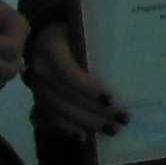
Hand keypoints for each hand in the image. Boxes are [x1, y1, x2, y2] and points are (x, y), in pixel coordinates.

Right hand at [22, 24, 125, 140]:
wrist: (44, 34)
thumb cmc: (72, 30)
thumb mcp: (82, 28)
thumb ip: (97, 42)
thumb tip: (131, 59)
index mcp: (50, 47)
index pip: (67, 73)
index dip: (87, 88)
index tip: (111, 99)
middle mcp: (39, 69)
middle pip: (65, 97)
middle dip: (94, 112)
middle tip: (122, 120)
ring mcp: (35, 86)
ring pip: (58, 111)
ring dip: (85, 124)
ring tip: (111, 130)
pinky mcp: (35, 97)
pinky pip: (48, 118)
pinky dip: (67, 128)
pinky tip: (85, 136)